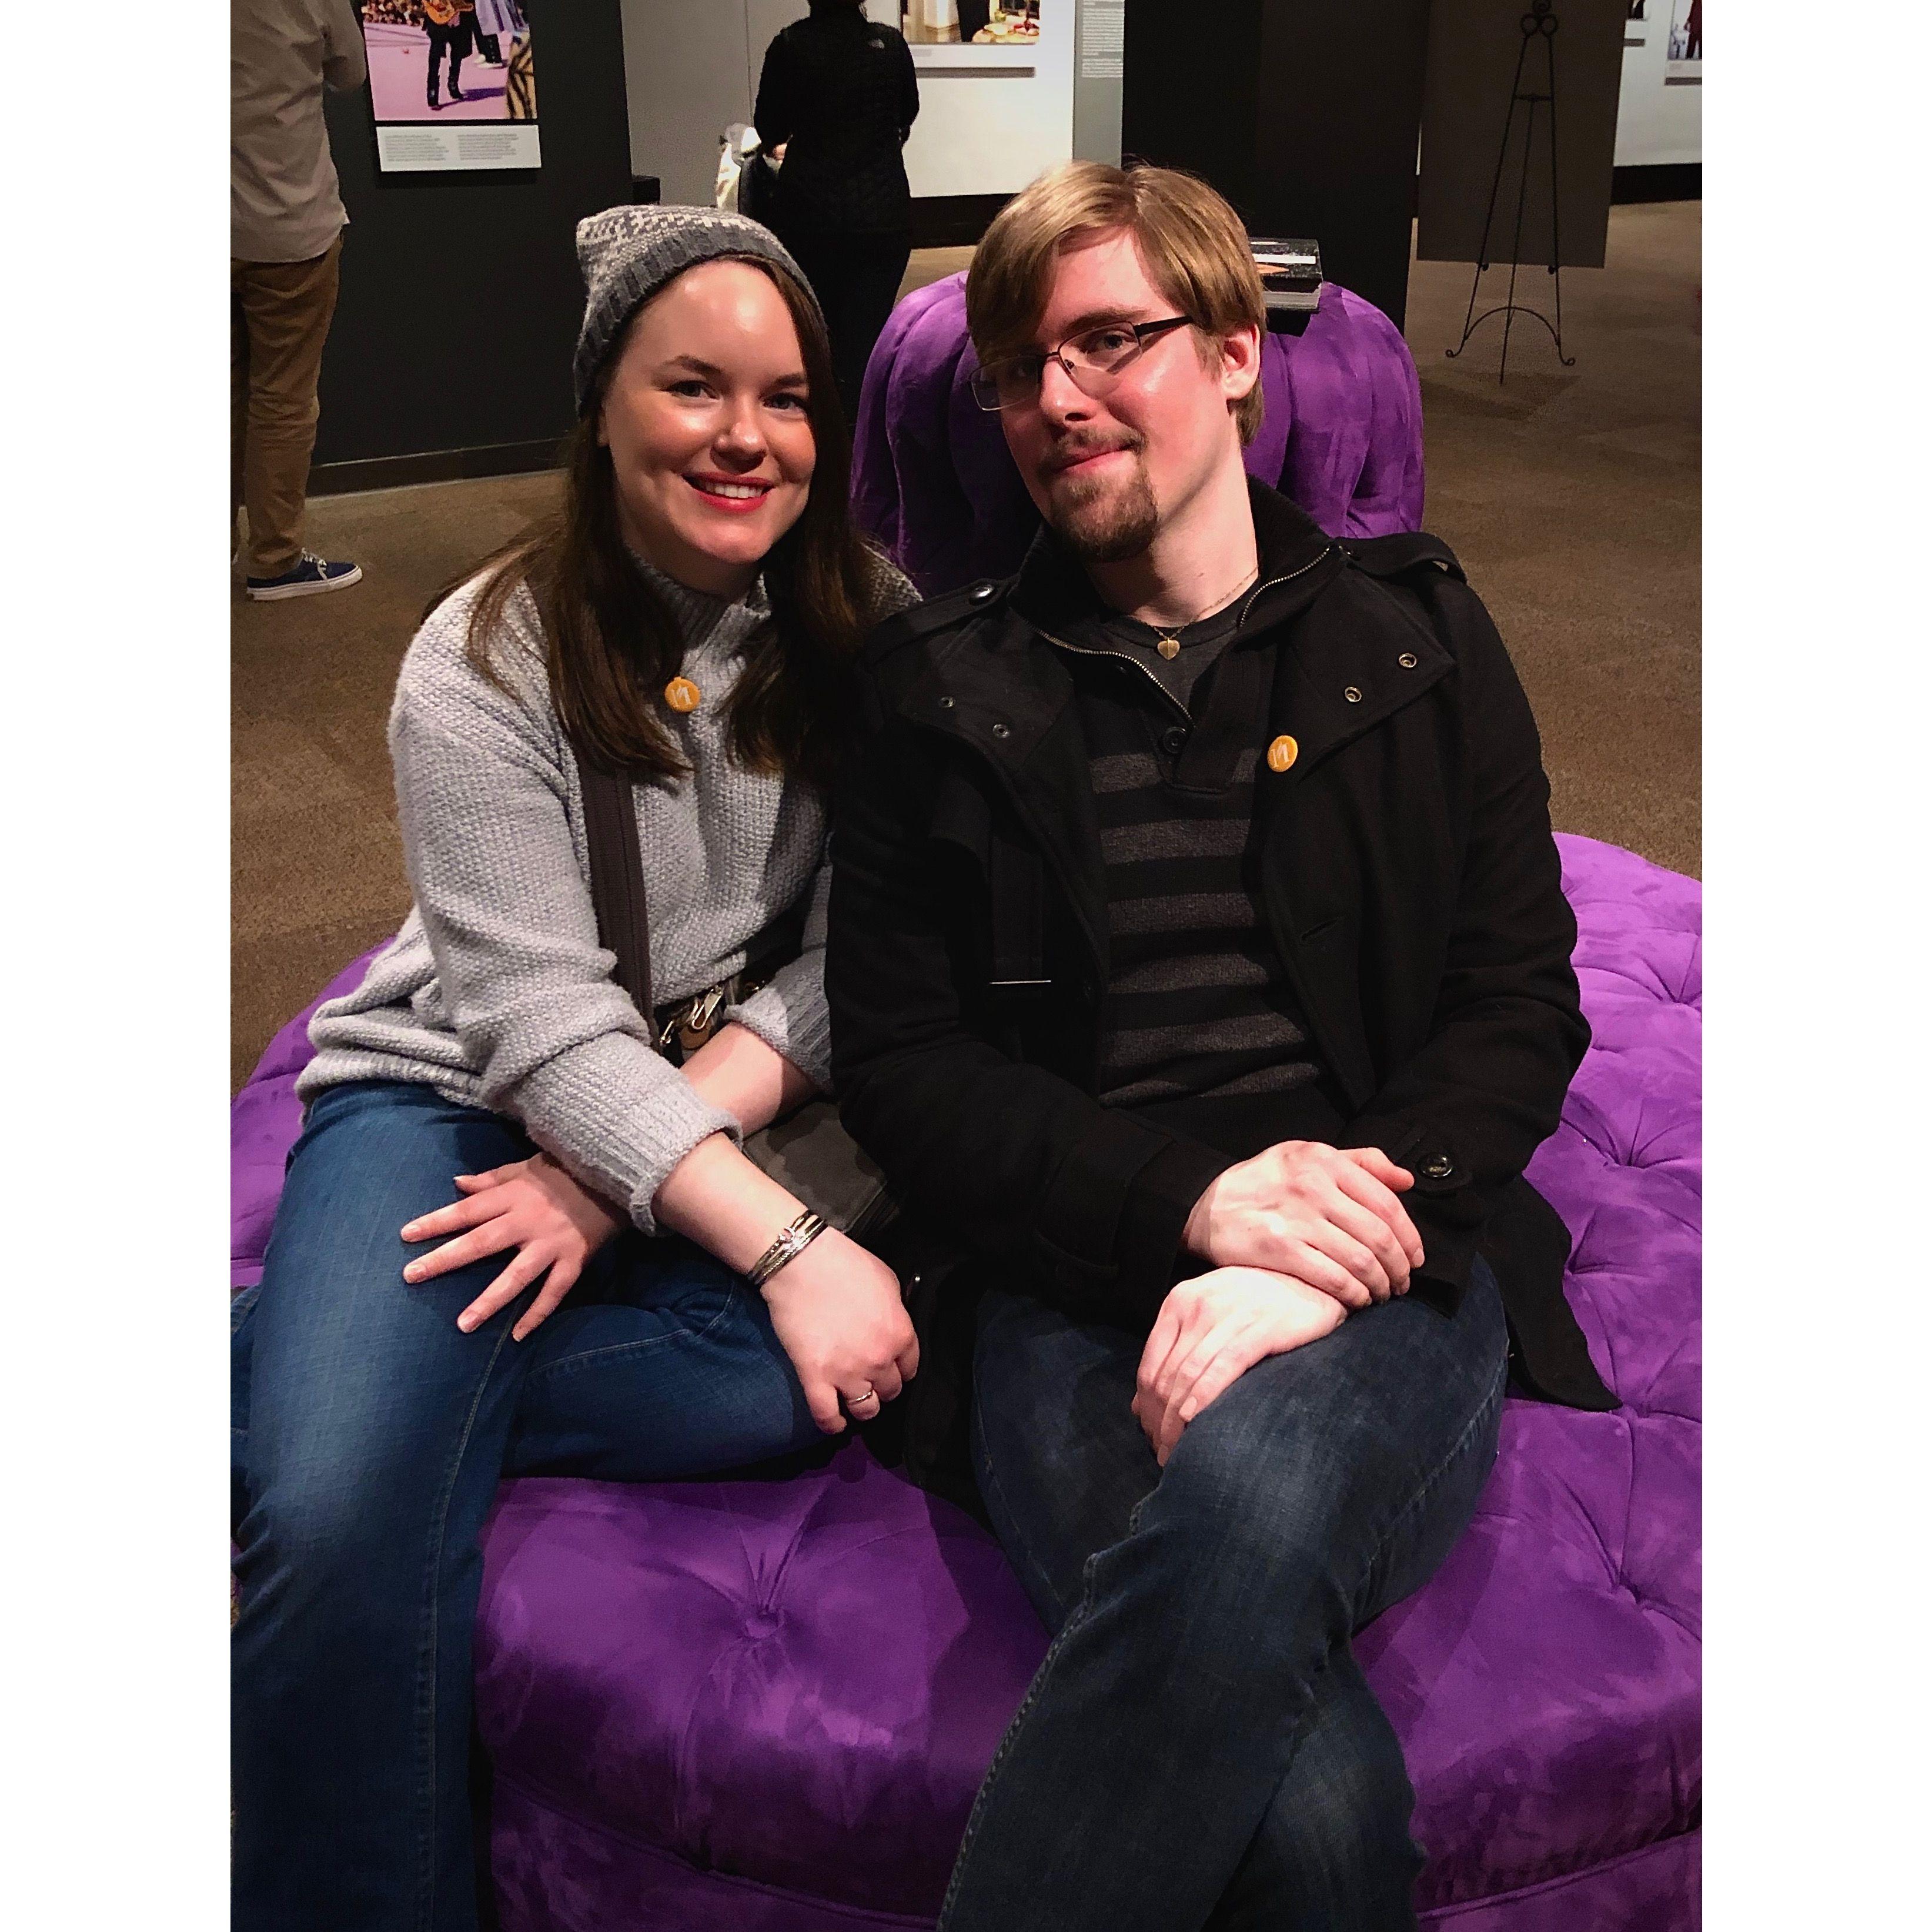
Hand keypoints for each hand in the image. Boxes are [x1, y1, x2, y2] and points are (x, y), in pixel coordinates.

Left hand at [401, 1153, 625, 1340]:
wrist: (619, 1176)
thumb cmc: (567, 1171)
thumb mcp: (526, 1167)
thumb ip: (490, 1179)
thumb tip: (456, 1184)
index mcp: (513, 1195)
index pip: (467, 1210)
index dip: (436, 1221)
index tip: (406, 1235)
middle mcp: (528, 1221)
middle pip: (481, 1243)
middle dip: (445, 1259)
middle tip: (412, 1276)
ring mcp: (552, 1243)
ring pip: (516, 1276)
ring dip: (489, 1301)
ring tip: (463, 1324)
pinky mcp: (574, 1259)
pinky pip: (554, 1292)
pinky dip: (537, 1315)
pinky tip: (518, 1336)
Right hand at [758, 1229, 918, 1434]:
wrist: (801, 1262)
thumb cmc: (844, 1264)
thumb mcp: (887, 1281)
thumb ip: (896, 1312)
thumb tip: (892, 1327)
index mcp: (900, 1333)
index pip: (910, 1369)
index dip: (900, 1369)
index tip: (891, 1368)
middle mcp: (878, 1359)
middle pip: (890, 1391)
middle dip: (882, 1387)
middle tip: (870, 1379)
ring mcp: (847, 1372)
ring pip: (865, 1409)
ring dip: (862, 1407)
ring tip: (854, 1400)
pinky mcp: (815, 1377)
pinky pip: (827, 1416)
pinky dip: (832, 1424)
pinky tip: (835, 1422)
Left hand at [1132, 1266, 1346, 1465]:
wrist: (1311, 1281)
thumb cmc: (1258, 1303)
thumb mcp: (1209, 1316)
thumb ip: (1176, 1352)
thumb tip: (1138, 1403)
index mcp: (1179, 1303)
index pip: (1149, 1367)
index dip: (1145, 1408)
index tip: (1151, 1436)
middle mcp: (1197, 1306)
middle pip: (1165, 1377)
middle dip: (1159, 1422)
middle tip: (1164, 1453)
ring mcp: (1228, 1315)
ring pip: (1188, 1376)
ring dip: (1177, 1421)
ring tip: (1177, 1452)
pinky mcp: (1260, 1328)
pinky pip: (1224, 1366)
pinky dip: (1205, 1395)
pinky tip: (1195, 1419)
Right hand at [1181, 1141, 1423, 1309]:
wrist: (1204, 1204)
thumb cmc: (1263, 1181)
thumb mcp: (1306, 1155)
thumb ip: (1360, 1162)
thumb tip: (1406, 1181)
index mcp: (1324, 1160)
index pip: (1386, 1202)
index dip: (1410, 1236)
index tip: (1416, 1258)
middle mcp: (1313, 1186)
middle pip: (1378, 1235)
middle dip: (1399, 1267)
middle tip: (1402, 1283)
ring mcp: (1295, 1218)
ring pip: (1360, 1260)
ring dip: (1380, 1285)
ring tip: (1382, 1294)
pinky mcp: (1278, 1248)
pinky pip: (1332, 1278)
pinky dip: (1354, 1294)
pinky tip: (1358, 1300)